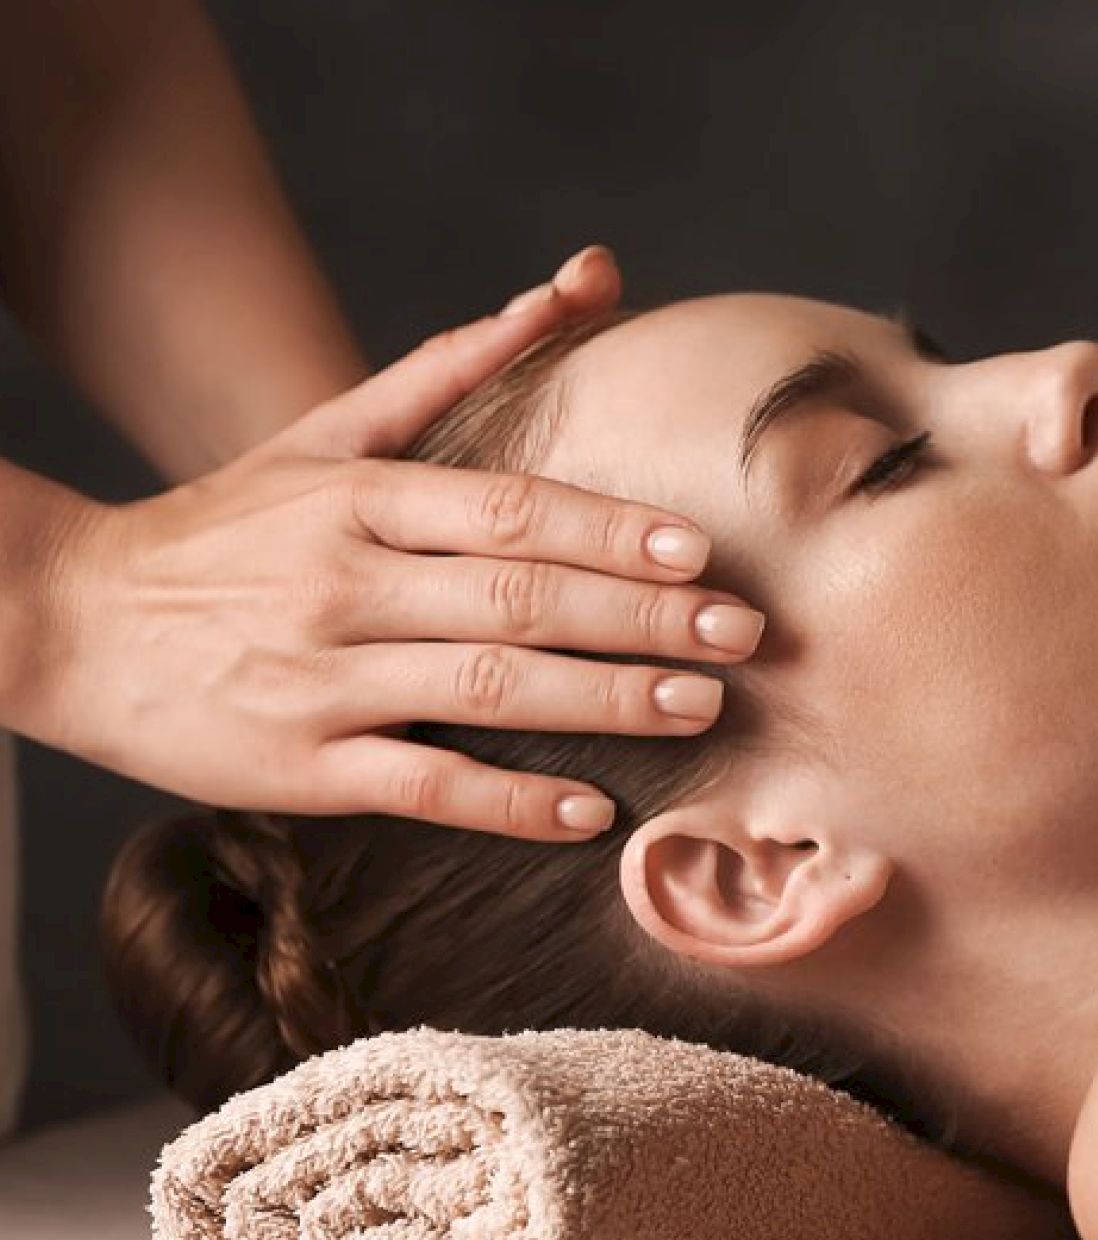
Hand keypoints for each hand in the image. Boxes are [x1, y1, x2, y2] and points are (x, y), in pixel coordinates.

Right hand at [9, 245, 765, 840]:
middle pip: (518, 599)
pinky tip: (591, 810)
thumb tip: (570, 288)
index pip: (509, 511)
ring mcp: (324, 681)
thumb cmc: (226, 528)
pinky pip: (425, 787)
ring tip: (698, 707)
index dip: (609, 533)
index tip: (700, 554)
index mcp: (357, 498)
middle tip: (742, 637)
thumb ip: (450, 369)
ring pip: (487, 690)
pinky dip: (510, 801)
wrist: (72, 622)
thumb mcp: (324, 435)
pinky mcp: (303, 769)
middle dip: (641, 619)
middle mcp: (346, 585)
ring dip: (602, 701)